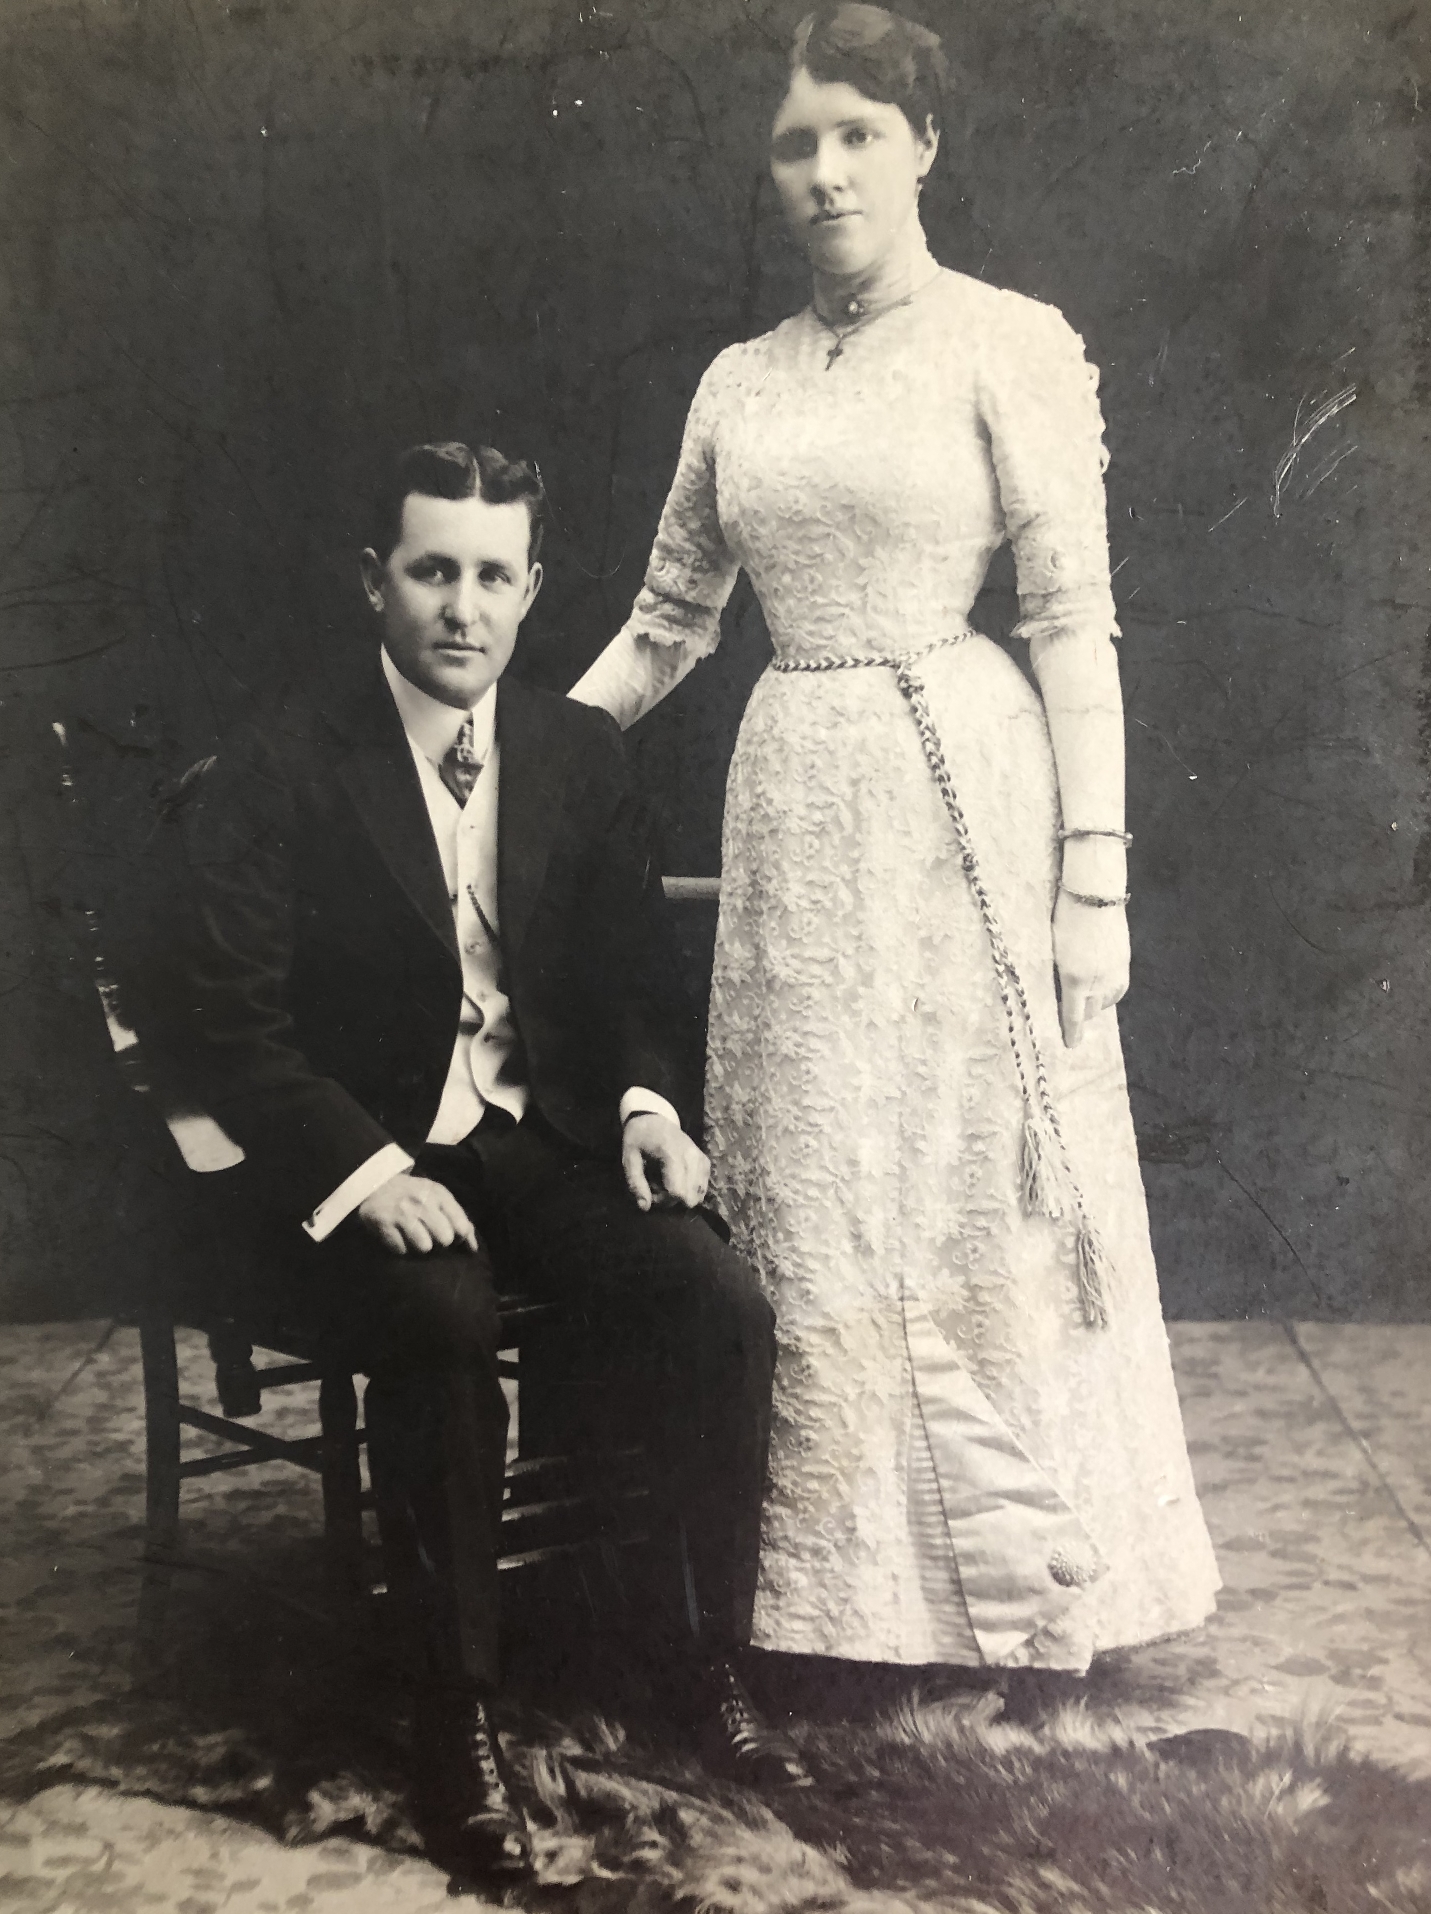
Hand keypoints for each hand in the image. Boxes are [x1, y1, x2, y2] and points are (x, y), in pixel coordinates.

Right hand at [357, 1172, 478, 1255]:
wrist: (375, 1183)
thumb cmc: (414, 1194)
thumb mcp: (438, 1197)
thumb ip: (458, 1218)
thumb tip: (473, 1248)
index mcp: (439, 1194)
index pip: (462, 1226)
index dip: (460, 1238)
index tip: (453, 1239)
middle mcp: (423, 1202)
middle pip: (445, 1239)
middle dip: (440, 1243)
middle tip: (431, 1237)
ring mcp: (403, 1213)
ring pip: (424, 1246)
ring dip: (419, 1246)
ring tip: (414, 1238)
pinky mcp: (384, 1224)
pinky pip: (401, 1250)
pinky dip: (401, 1248)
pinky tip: (398, 1237)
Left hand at [621, 1112, 710, 1212]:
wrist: (653, 1119)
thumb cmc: (639, 1139)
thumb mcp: (629, 1159)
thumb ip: (636, 1183)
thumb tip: (645, 1208)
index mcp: (672, 1154)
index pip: (677, 1192)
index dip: (663, 1200)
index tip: (650, 1192)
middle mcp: (691, 1156)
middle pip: (689, 1197)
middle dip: (672, 1201)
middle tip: (657, 1188)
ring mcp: (701, 1158)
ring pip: (698, 1195)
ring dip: (681, 1195)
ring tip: (666, 1184)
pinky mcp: (705, 1161)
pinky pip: (702, 1187)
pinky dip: (690, 1190)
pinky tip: (677, 1181)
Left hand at [1053, 890, 1129, 1047]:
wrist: (1094, 894)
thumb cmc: (1065, 918)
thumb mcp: (1052, 949)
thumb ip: (1057, 974)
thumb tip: (1057, 990)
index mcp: (1075, 979)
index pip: (1073, 1016)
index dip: (1072, 1033)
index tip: (1070, 1046)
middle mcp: (1098, 981)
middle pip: (1091, 1011)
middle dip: (1081, 1017)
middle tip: (1071, 1016)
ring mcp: (1114, 971)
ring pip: (1107, 1002)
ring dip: (1096, 1006)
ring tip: (1086, 1003)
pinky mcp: (1124, 962)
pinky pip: (1119, 989)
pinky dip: (1110, 995)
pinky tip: (1103, 990)